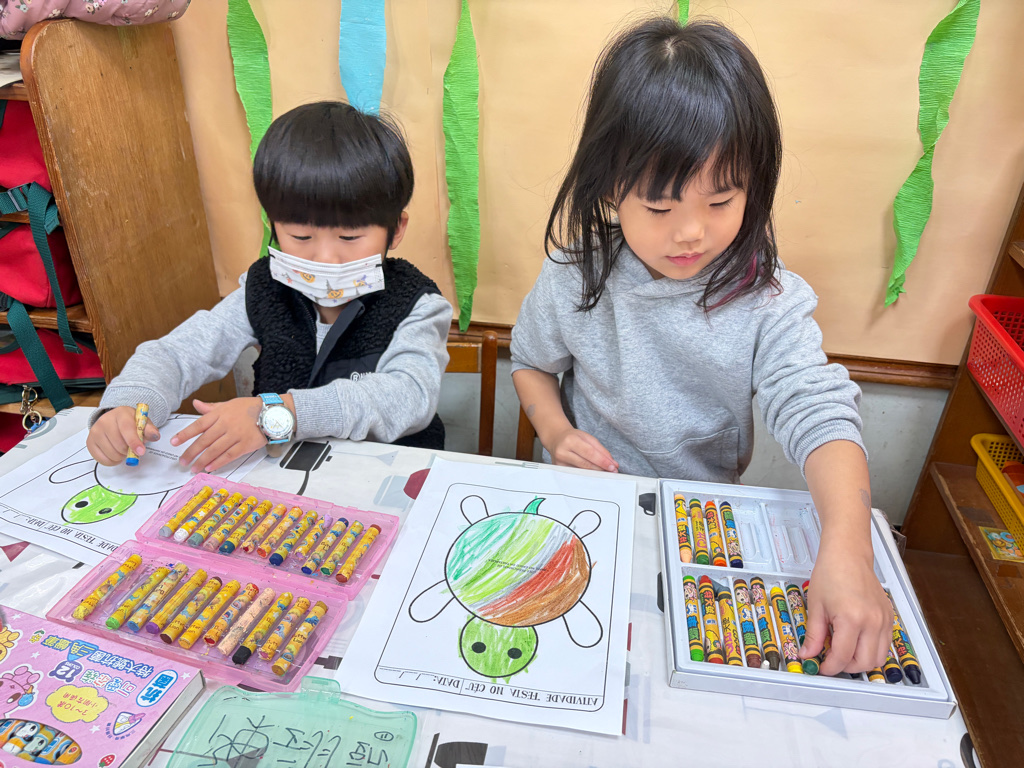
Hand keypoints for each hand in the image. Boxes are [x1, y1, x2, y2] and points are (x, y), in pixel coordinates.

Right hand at [87, 406, 159, 465]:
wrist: (115, 420)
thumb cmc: (131, 423)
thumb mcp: (143, 423)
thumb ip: (149, 430)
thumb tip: (155, 436)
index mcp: (120, 413)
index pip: (126, 428)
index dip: (134, 442)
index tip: (141, 452)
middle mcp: (104, 420)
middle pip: (118, 444)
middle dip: (129, 450)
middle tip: (132, 448)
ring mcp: (95, 431)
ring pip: (111, 453)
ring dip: (121, 456)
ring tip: (124, 449)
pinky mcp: (90, 442)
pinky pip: (102, 459)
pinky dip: (112, 461)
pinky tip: (116, 454)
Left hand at [170, 397, 266, 472]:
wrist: (271, 412)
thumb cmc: (249, 408)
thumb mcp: (228, 404)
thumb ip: (211, 408)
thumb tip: (195, 404)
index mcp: (220, 414)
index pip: (199, 425)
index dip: (185, 434)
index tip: (174, 442)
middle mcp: (226, 424)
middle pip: (205, 440)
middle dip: (191, 452)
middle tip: (182, 462)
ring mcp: (236, 435)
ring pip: (215, 450)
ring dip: (202, 460)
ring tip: (193, 468)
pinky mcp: (245, 445)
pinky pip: (229, 455)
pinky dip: (218, 462)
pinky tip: (209, 468)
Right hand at [545, 425, 618, 472]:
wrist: (556, 439)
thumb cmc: (573, 438)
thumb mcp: (588, 438)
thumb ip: (601, 450)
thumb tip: (612, 464)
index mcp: (570, 440)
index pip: (590, 453)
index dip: (602, 461)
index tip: (613, 467)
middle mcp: (562, 452)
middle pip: (586, 465)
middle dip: (601, 469)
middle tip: (612, 471)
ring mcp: (559, 463)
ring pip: (582, 472)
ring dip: (596, 474)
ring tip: (605, 473)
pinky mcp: (559, 470)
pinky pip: (577, 475)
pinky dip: (587, 476)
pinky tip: (594, 475)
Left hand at [798, 541, 891, 674]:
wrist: (848, 554)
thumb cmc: (831, 573)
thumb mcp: (816, 606)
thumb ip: (813, 635)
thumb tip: (808, 654)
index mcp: (852, 619)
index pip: (842, 657)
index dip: (829, 668)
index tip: (820, 668)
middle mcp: (873, 622)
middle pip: (865, 663)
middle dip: (846, 668)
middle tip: (831, 661)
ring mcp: (884, 620)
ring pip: (879, 658)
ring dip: (861, 662)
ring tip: (843, 652)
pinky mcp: (890, 617)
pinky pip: (885, 645)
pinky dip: (872, 650)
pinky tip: (856, 641)